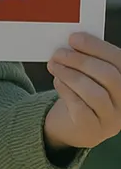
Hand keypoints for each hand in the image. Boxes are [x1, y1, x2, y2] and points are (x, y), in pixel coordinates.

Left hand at [44, 32, 120, 151]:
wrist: (74, 125)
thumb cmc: (81, 92)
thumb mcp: (88, 74)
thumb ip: (85, 59)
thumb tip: (72, 42)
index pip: (119, 61)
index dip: (97, 47)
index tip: (74, 38)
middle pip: (110, 77)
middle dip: (81, 61)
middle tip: (59, 53)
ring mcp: (111, 119)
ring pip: (96, 94)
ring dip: (70, 75)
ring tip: (54, 66)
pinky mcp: (93, 130)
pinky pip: (81, 108)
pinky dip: (66, 91)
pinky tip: (57, 82)